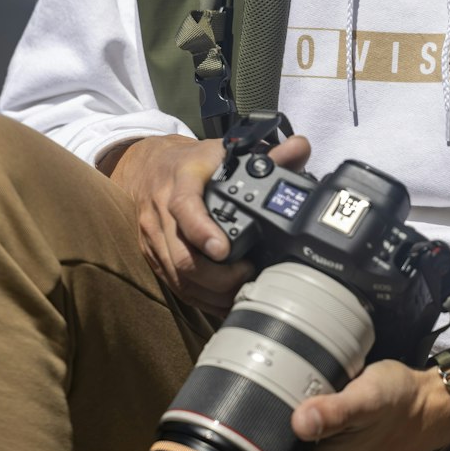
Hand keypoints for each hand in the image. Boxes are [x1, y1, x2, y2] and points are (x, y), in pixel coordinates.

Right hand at [106, 130, 310, 314]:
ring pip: (178, 276)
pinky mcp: (152, 255)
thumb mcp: (224, 150)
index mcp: (182, 180)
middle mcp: (162, 210)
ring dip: (211, 292)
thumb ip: (266, 153)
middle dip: (218, 277)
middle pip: (183, 256)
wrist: (148, 166)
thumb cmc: (192, 161)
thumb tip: (301, 148)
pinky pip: (174, 284)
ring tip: (241, 292)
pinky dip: (200, 298)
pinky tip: (223, 301)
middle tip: (249, 274)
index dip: (202, 231)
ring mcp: (154, 236)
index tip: (224, 250)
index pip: (185, 206)